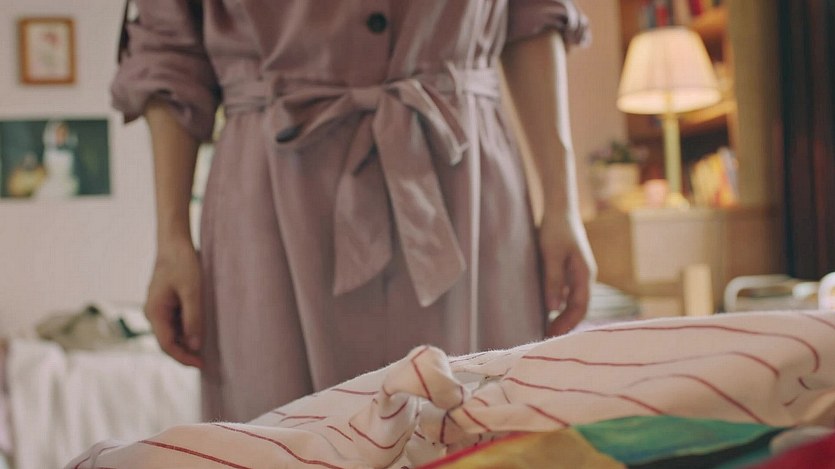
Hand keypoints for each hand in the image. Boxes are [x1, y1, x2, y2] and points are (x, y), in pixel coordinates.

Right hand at [145, 239, 203, 366]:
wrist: (174, 243)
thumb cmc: (183, 264)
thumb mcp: (192, 292)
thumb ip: (193, 319)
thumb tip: (195, 345)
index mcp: (155, 312)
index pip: (167, 344)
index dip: (183, 357)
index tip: (201, 364)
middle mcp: (153, 313)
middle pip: (167, 342)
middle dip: (185, 352)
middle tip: (206, 361)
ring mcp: (158, 308)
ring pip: (171, 333)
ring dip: (186, 342)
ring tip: (206, 348)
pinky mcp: (165, 303)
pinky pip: (175, 323)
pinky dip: (186, 330)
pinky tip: (200, 331)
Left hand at [538, 211, 596, 336]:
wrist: (559, 209)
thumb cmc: (555, 229)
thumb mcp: (551, 254)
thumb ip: (553, 280)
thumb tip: (553, 308)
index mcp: (585, 274)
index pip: (580, 307)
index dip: (567, 324)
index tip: (552, 335)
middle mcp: (584, 276)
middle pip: (578, 308)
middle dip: (565, 325)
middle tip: (547, 338)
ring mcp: (578, 273)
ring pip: (573, 302)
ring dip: (562, 316)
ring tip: (547, 329)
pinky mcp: (569, 270)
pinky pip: (567, 293)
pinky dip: (559, 305)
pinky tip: (547, 311)